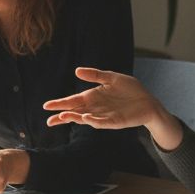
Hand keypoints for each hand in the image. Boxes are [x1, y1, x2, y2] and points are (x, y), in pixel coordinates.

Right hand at [42, 67, 163, 129]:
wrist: (148, 101)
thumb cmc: (130, 90)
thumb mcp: (112, 78)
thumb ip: (96, 75)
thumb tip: (76, 71)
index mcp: (93, 97)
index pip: (73, 101)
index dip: (60, 103)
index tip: (46, 106)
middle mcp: (96, 108)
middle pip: (75, 112)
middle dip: (62, 116)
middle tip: (49, 120)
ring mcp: (105, 116)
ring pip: (86, 119)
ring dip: (75, 118)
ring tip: (64, 116)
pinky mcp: (116, 121)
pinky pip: (102, 122)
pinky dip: (93, 121)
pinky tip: (85, 118)